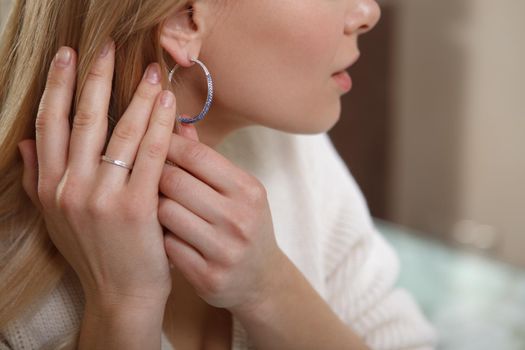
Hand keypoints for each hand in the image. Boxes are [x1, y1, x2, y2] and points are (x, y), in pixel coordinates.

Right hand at [17, 42, 175, 305]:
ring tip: (151, 72)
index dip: (59, 85)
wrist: (120, 294)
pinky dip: (161, 126)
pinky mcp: (135, 206)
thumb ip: (39, 177)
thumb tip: (26, 142)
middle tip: (108, 46)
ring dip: (138, 96)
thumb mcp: (56, 218)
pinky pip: (151, 155)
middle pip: (83, 118)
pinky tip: (169, 105)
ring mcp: (101, 197)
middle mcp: (69, 187)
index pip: (50, 123)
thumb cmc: (94, 253)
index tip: (69, 56)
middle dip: (97, 77)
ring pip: (121, 131)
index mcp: (48, 186)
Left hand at [158, 122, 285, 312]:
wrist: (261, 279)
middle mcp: (239, 218)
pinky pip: (166, 245)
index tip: (149, 139)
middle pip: (175, 181)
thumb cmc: (244, 225)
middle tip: (147, 176)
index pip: (197, 155)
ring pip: (165, 212)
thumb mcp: (238, 190)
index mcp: (249, 190)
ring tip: (156, 206)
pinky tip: (163, 236)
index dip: (166, 143)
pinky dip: (159, 236)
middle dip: (154, 175)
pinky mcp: (208, 277)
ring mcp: (225, 250)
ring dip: (154, 207)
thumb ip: (208, 160)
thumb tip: (180, 123)